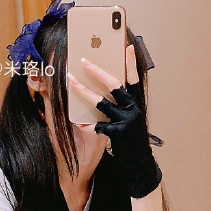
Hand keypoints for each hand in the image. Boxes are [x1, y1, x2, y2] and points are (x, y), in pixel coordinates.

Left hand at [68, 46, 160, 198]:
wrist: (140, 165)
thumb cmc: (130, 138)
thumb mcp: (129, 118)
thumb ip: (119, 104)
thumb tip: (102, 86)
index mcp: (136, 102)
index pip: (133, 78)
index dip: (131, 62)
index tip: (127, 46)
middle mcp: (133, 109)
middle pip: (115, 85)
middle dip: (98, 71)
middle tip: (83, 60)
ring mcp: (126, 121)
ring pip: (102, 102)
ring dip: (84, 91)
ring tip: (70, 81)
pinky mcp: (118, 135)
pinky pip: (98, 126)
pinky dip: (86, 124)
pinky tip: (76, 122)